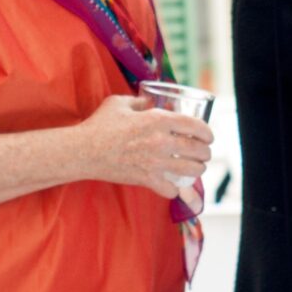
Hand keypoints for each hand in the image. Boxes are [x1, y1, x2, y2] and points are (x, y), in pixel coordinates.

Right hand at [78, 94, 212, 197]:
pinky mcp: (145, 179)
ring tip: (196, 168)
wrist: (83, 151)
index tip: (209, 137)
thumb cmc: (100, 124)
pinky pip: (171, 190)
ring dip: (197, 170)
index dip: (207, 133)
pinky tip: (174, 185)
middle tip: (204, 154)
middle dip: (206, 153)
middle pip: (198, 151)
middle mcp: (160, 142)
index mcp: (158, 120)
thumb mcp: (120, 103)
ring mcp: (154, 163)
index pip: (196, 127)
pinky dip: (175, 189)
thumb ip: (140, 101)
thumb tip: (151, 102)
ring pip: (190, 171)